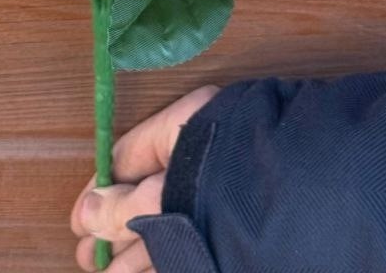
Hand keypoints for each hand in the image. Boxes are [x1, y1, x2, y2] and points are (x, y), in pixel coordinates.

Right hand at [70, 85, 218, 271]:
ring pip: (165, 227)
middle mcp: (204, 159)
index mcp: (189, 126)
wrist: (305, 210)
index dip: (101, 190)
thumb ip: (126, 206)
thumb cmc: (232, 184)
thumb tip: (89, 213)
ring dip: (133, 254)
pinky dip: (162, 261)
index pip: (131, 154)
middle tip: (88, 259)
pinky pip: (187, 246)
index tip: (80, 222)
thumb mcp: (169, 190)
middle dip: (114, 231)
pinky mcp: (234, 231)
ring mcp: (221, 196)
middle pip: (146, 197)